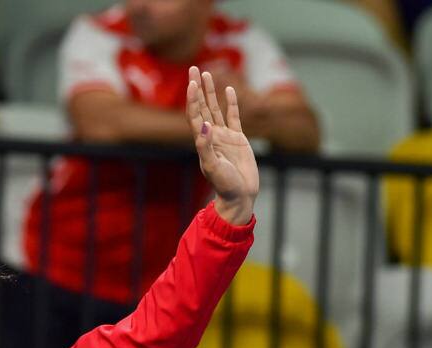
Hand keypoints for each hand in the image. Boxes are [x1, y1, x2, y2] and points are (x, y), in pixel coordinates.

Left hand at [186, 66, 258, 224]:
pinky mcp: (238, 139)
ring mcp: (224, 136)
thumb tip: (204, 125)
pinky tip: (228, 90)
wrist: (239, 196)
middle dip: (198, 88)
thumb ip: (206, 147)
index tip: (192, 82)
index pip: (195, 115)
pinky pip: (233, 117)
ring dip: (211, 92)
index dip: (192, 98)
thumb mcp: (213, 167)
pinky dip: (231, 103)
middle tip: (194, 68)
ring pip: (216, 108)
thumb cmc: (224, 186)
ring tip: (208, 73)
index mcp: (202, 142)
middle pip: (202, 106)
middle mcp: (211, 136)